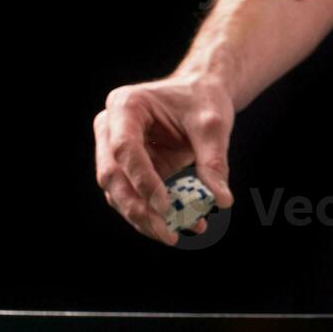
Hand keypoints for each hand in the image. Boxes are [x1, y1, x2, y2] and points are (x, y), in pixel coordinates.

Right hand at [93, 75, 235, 243]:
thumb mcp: (213, 126)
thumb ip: (214, 161)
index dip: (143, 180)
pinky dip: (154, 216)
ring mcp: (113, 150)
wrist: (201, 95)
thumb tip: (221, 201)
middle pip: (112, 175)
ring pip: (118, 193)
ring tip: (174, 236)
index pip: (125, 149)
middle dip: (138, 209)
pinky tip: (182, 226)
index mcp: (126, 106)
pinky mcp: (127, 169)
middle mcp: (111, 127)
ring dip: (143, 219)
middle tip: (167, 235)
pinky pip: (133, 197)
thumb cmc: (204, 102)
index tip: (166, 207)